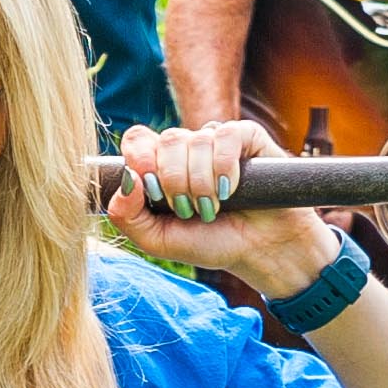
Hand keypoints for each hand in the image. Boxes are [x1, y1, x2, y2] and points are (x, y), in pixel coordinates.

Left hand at [104, 119, 348, 293]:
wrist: (261, 252)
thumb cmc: (211, 243)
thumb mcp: (158, 240)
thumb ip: (127, 216)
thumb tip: (126, 180)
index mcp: (160, 165)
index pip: (137, 140)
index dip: (140, 159)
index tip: (153, 191)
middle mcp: (187, 148)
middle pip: (167, 140)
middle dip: (176, 182)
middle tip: (190, 210)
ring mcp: (216, 141)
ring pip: (196, 140)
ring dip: (202, 183)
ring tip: (214, 207)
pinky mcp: (247, 137)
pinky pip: (225, 136)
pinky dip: (224, 166)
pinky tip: (231, 189)